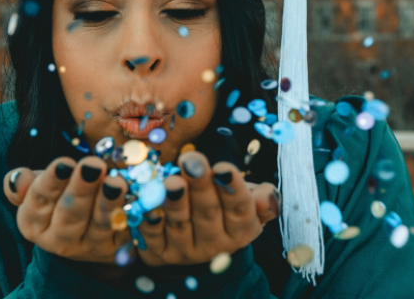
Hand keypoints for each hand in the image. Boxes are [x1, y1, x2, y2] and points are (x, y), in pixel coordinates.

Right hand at [3, 156, 130, 263]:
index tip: (64, 163)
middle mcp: (59, 239)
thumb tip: (18, 178)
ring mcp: (91, 246)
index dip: (51, 182)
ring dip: (109, 202)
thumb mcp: (38, 188)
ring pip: (100, 224)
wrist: (84, 228)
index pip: (39, 201)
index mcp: (34, 223)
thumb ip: (23, 184)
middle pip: (70, 214)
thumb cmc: (57, 195)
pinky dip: (133, 212)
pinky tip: (138, 195)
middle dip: (82, 189)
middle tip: (93, 166)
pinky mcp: (117, 247)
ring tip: (116, 182)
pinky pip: (126, 229)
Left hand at [136, 151, 279, 265]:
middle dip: (200, 186)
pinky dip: (149, 217)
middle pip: (207, 213)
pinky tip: (146, 200)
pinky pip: (152, 234)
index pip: (238, 209)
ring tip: (171, 181)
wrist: (195, 238)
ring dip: (175, 202)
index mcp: (241, 230)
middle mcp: (214, 244)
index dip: (231, 189)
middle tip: (192, 162)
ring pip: (180, 223)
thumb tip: (267, 196)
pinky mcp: (158, 251)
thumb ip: (261, 198)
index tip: (223, 168)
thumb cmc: (224, 206)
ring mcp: (185, 250)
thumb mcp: (247, 201)